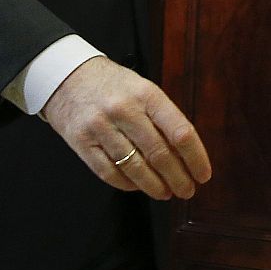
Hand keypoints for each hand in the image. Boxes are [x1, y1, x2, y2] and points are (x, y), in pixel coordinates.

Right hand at [40, 56, 212, 199]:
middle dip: (178, 178)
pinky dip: (127, 184)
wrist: (66, 77)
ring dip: (155, 186)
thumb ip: (164, 119)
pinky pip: (108, 172)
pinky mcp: (81, 142)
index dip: (195, 158)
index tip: (203, 174)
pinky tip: (138, 187)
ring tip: (166, 193)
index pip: (180, 132)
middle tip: (187, 191)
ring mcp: (100, 126)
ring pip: (134, 167)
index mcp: (147, 94)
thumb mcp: (144, 90)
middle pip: (159, 154)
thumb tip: (186, 156)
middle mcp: (124, 110)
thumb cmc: (114, 86)